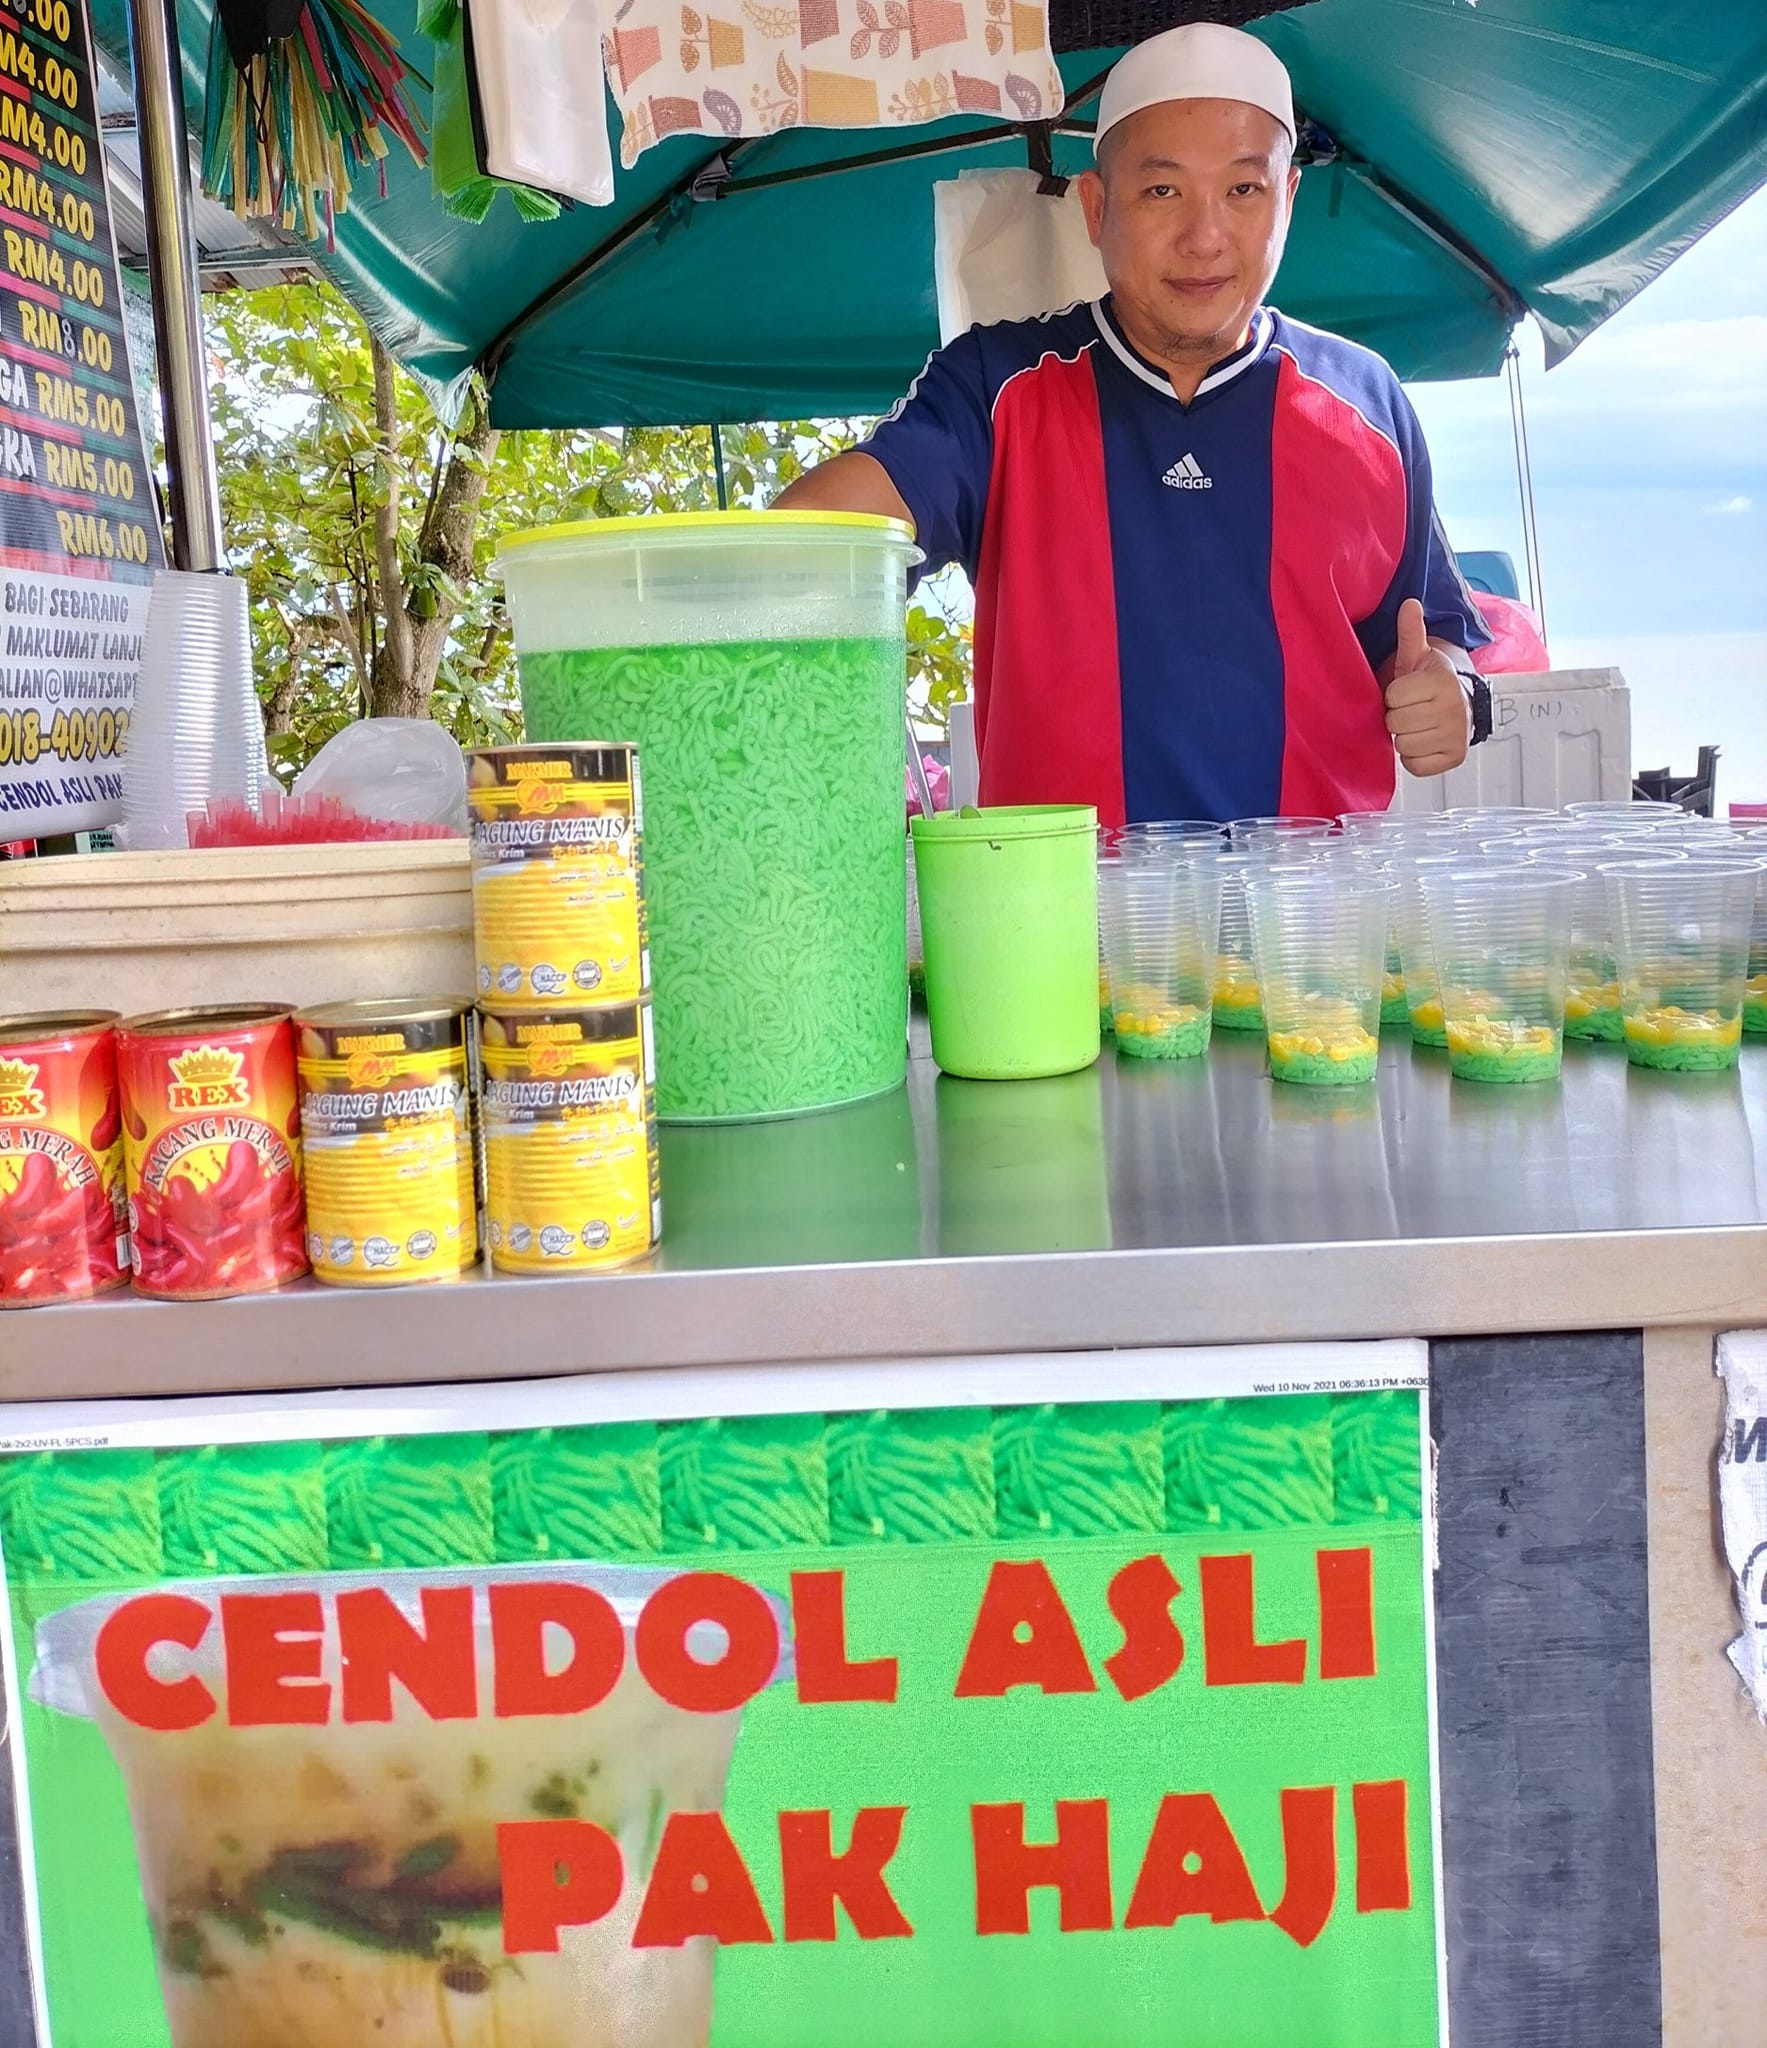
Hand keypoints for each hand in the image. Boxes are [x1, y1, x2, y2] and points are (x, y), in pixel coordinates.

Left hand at [1385, 599, 1470, 776]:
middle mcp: (1454, 708)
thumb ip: (1411, 632)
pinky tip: (1424, 741)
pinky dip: (1414, 758)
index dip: (1394, 695)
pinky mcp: (1455, 758)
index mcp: (1443, 682)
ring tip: (1419, 724)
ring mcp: (1457, 736)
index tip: (1408, 692)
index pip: (1393, 697)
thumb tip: (1409, 603)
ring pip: (1404, 745)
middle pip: (1396, 723)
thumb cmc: (1431, 682)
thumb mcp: (1418, 656)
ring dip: (1405, 737)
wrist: (1462, 705)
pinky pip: (1415, 765)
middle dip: (1398, 717)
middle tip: (1412, 710)